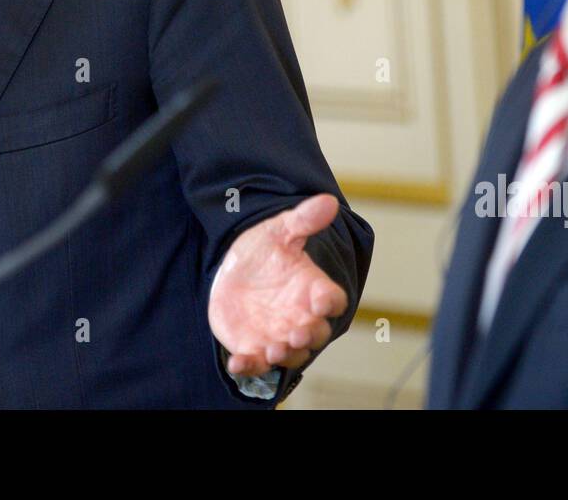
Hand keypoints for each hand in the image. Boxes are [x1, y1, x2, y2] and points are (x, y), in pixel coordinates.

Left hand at [208, 193, 348, 377]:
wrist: (235, 270)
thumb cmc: (264, 251)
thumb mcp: (280, 230)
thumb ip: (304, 220)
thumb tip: (329, 201)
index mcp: (312, 289)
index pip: (332, 300)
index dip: (330, 303)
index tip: (321, 301)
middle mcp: (300, 316)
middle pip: (316, 334)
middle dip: (309, 337)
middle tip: (297, 334)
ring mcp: (278, 335)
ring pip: (290, 354)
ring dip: (283, 356)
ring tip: (272, 351)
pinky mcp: (253, 347)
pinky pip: (255, 364)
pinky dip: (248, 367)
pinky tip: (237, 363)